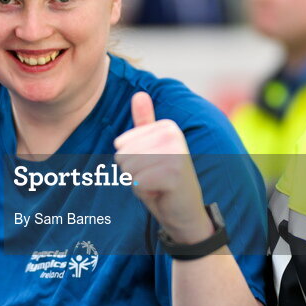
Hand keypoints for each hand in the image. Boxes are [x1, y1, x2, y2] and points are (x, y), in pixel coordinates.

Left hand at [114, 92, 212, 241]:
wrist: (184, 211)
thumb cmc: (163, 179)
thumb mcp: (150, 149)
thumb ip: (144, 122)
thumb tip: (139, 93)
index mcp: (166, 127)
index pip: (121, 144)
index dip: (129, 161)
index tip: (150, 167)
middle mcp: (173, 135)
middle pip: (123, 155)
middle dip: (132, 173)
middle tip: (154, 178)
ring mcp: (176, 154)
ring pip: (129, 169)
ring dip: (138, 182)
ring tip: (158, 184)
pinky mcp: (175, 174)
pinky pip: (138, 182)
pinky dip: (145, 192)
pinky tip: (161, 192)